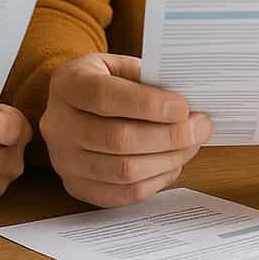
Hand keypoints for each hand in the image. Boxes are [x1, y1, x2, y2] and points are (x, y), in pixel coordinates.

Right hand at [41, 53, 211, 207]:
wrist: (74, 104)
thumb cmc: (105, 81)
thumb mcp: (118, 65)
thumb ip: (146, 79)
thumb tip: (187, 104)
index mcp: (66, 84)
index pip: (104, 96)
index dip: (146, 105)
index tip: (183, 107)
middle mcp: (57, 124)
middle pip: (117, 138)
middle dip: (168, 136)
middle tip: (200, 127)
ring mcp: (63, 160)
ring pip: (123, 171)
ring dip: (167, 160)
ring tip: (192, 145)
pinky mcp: (76, 186)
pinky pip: (122, 194)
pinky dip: (155, 182)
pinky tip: (173, 164)